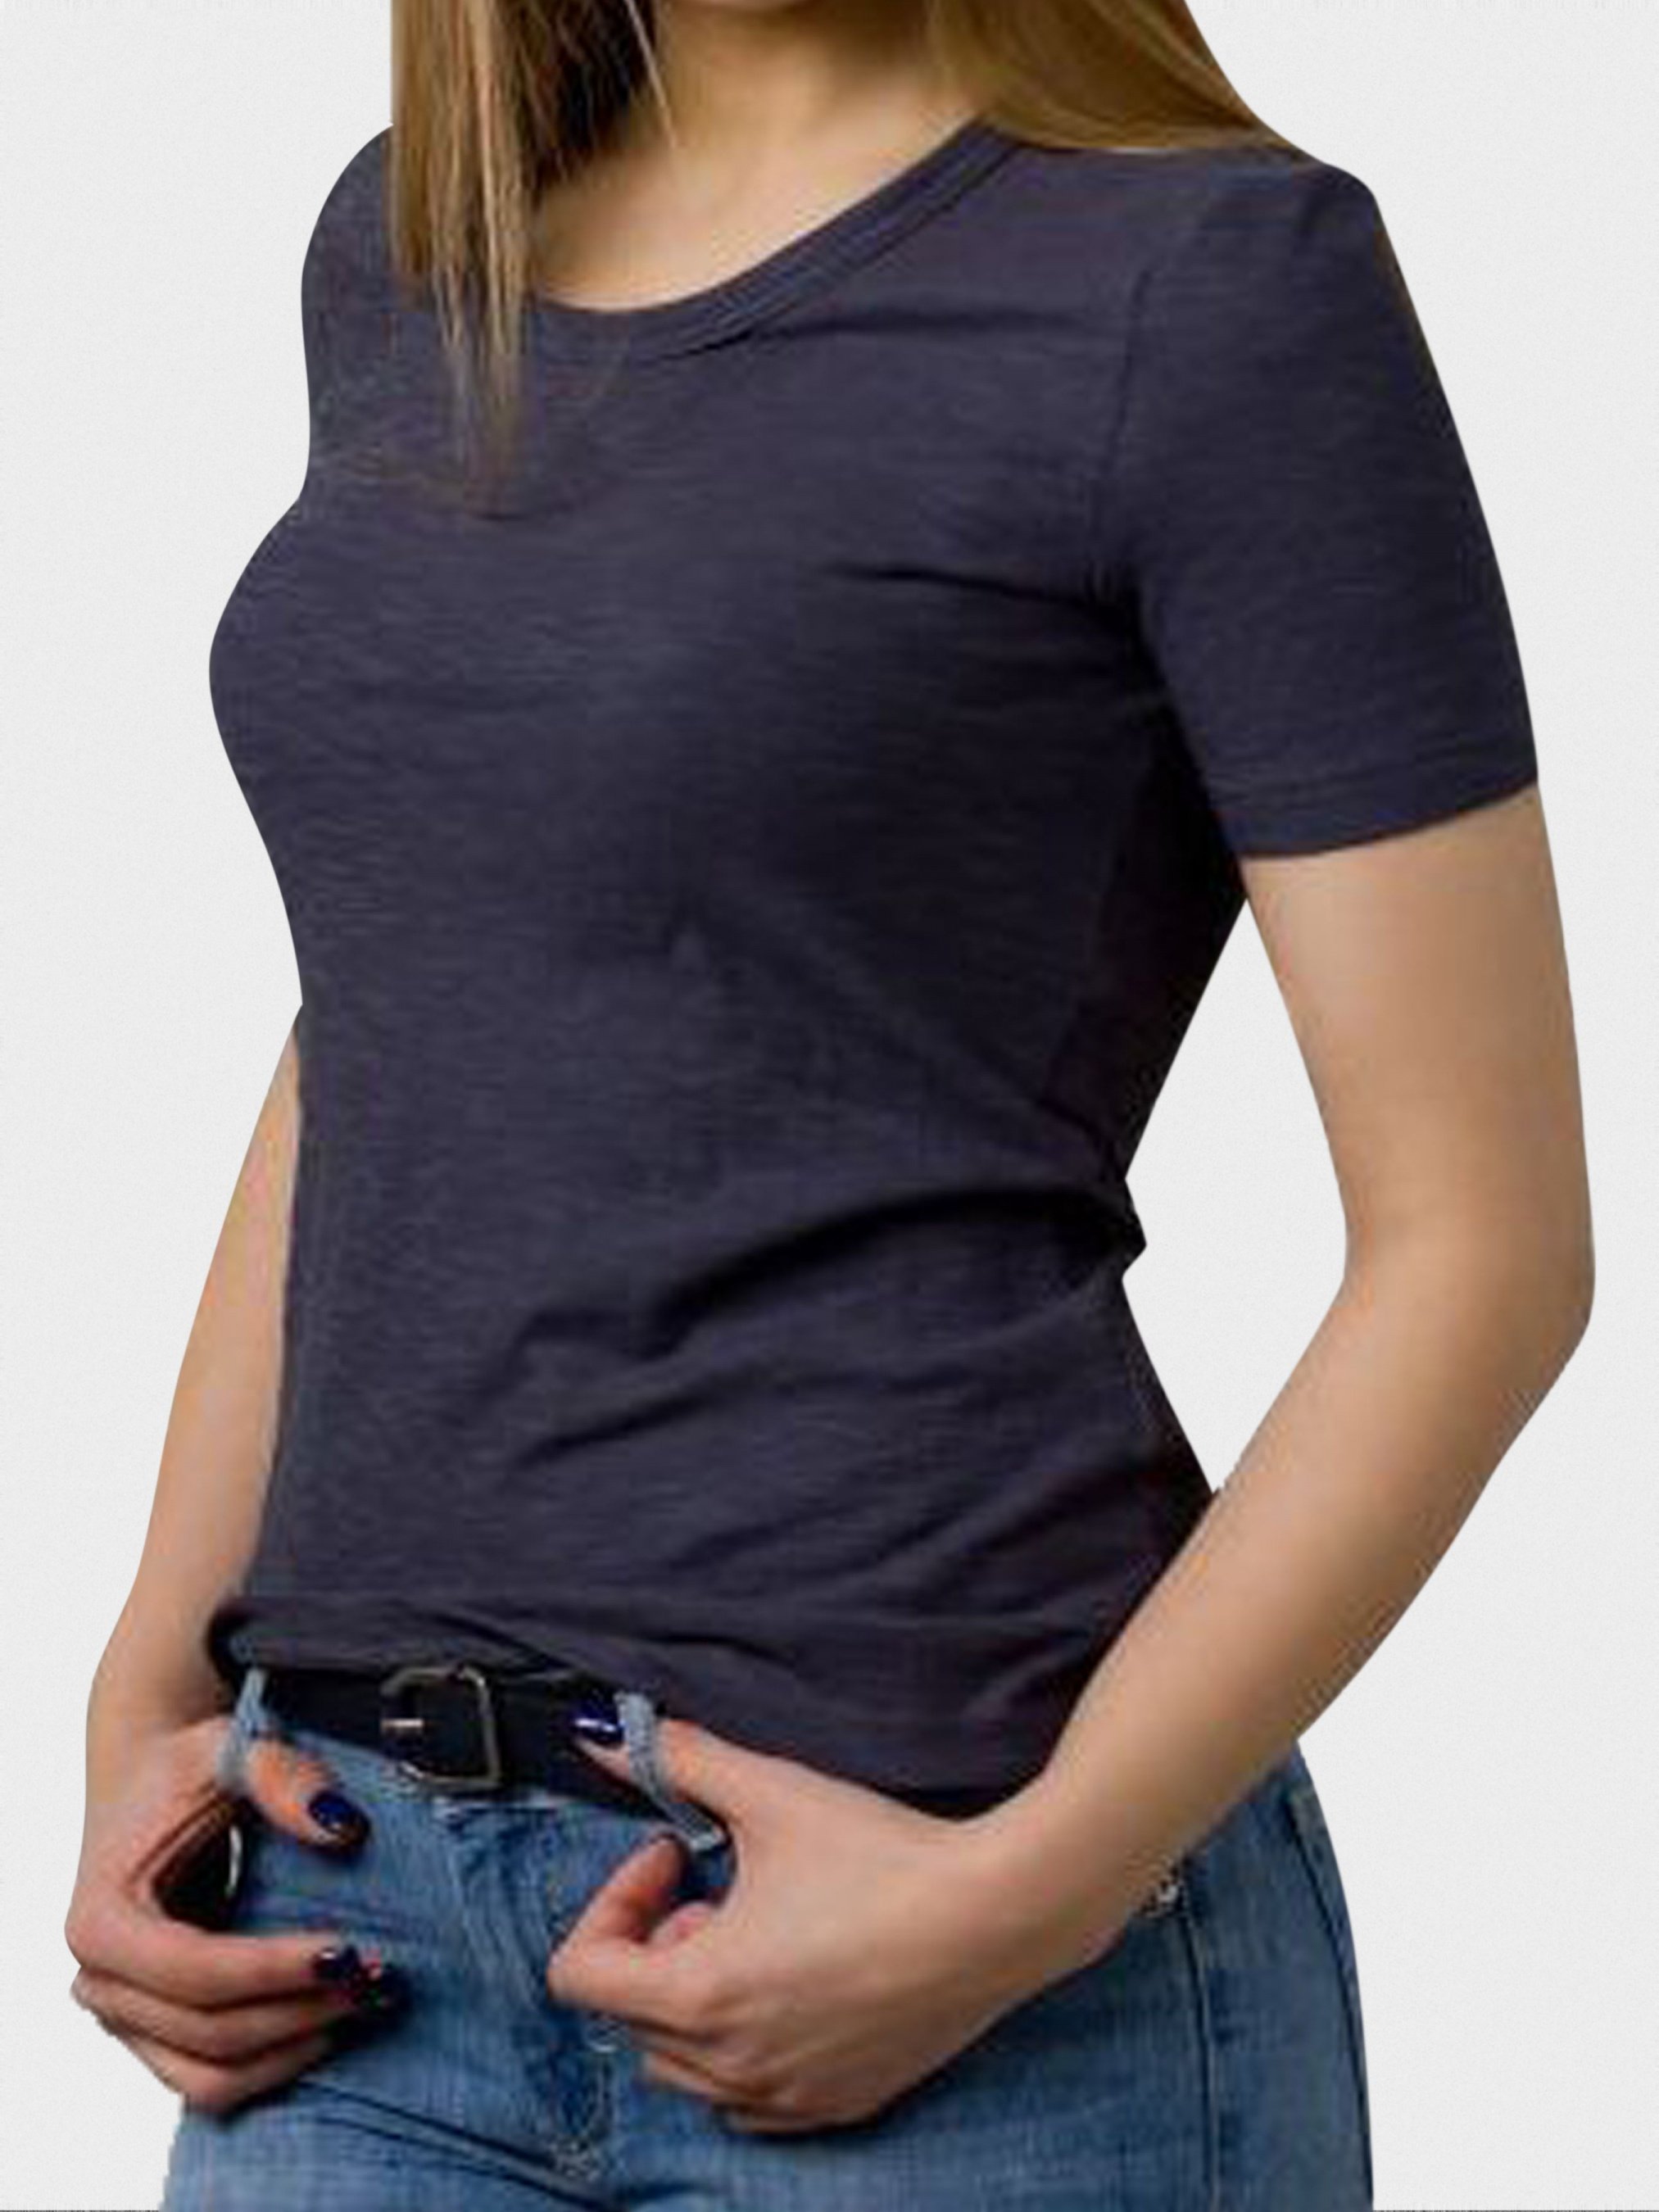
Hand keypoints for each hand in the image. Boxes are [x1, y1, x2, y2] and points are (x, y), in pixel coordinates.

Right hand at [63, 1708, 395, 2112]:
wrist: (147, 1787)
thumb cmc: (185, 1769)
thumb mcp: (230, 1749)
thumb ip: (285, 1777)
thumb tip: (343, 1828)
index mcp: (101, 1918)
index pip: (194, 1970)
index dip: (274, 1970)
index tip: (349, 1948)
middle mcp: (99, 1981)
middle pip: (208, 2031)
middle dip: (298, 2010)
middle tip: (378, 1978)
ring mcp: (121, 2018)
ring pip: (210, 2076)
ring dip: (292, 2048)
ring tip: (363, 2003)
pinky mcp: (152, 2036)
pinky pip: (210, 2082)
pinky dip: (273, 2065)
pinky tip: (330, 2022)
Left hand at [549, 1716, 1046, 2134]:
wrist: (995, 1914)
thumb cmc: (883, 1855)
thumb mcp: (771, 1793)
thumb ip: (681, 1761)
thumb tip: (607, 1738)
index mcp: (699, 1992)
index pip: (578, 1974)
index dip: (612, 1902)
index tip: (672, 1857)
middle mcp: (729, 2063)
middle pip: (628, 2015)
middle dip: (656, 1944)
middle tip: (718, 1888)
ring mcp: (784, 2094)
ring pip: (680, 2066)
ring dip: (691, 2001)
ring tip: (756, 1935)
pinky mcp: (834, 2104)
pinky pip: (745, 2100)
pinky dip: (740, 2050)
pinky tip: (791, 1985)